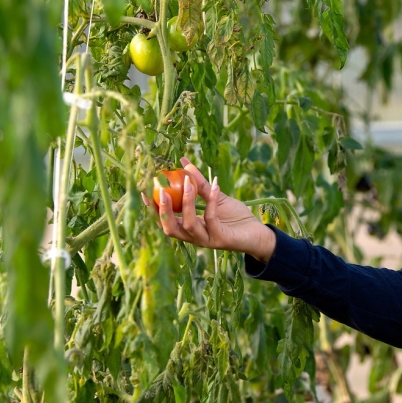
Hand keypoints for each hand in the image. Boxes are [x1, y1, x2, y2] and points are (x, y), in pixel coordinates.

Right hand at [153, 157, 275, 261]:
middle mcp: (193, 236)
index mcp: (188, 227)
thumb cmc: (235, 217)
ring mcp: (206, 239)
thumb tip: (184, 162)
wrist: (258, 233)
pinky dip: (211, 201)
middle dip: (163, 210)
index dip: (152, 208)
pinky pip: (211, 219)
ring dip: (186, 203)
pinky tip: (215, 185)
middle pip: (170, 228)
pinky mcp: (220, 239)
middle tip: (161, 189)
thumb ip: (200, 184)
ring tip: (188, 183)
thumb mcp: (216, 197)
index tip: (144, 190)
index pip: (164, 220)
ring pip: (188, 224)